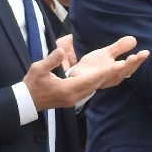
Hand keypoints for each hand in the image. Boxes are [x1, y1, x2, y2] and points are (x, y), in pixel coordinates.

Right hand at [26, 37, 149, 110]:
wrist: (26, 101)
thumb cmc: (32, 83)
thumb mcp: (39, 69)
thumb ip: (51, 60)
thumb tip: (61, 49)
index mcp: (67, 89)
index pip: (89, 80)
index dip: (103, 73)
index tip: (115, 66)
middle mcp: (73, 96)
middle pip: (96, 84)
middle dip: (110, 75)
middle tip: (125, 65)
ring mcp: (74, 99)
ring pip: (94, 88)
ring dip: (106, 79)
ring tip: (119, 70)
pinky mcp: (73, 99)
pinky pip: (89, 90)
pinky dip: (98, 82)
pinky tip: (103, 76)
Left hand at [67, 36, 148, 89]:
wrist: (77, 74)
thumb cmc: (94, 65)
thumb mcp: (107, 53)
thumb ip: (120, 47)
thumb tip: (134, 39)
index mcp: (118, 72)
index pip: (131, 66)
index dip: (139, 60)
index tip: (146, 52)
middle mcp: (113, 78)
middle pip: (126, 71)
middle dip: (133, 63)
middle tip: (139, 55)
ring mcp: (104, 80)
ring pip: (116, 75)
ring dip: (124, 67)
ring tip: (131, 58)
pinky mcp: (93, 81)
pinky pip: (101, 77)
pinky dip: (108, 72)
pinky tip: (113, 66)